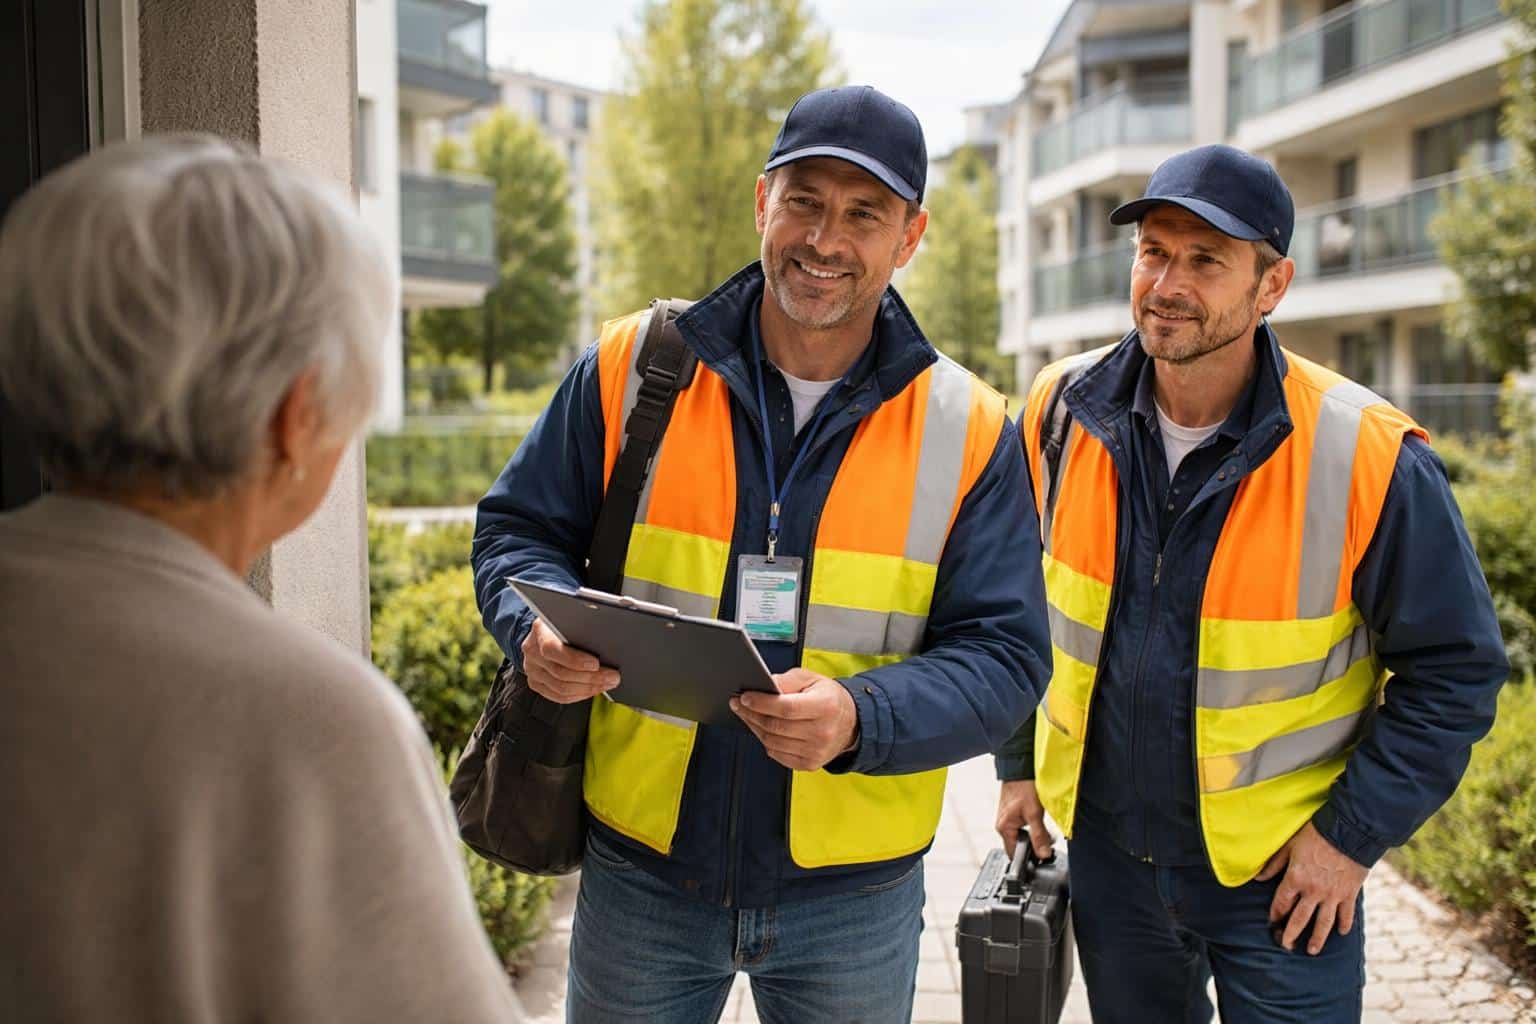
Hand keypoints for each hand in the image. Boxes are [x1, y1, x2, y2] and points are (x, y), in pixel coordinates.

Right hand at [520, 618, 617, 703]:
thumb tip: (605, 643)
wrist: (544, 632)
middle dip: (591, 677)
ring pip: (561, 688)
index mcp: (539, 631)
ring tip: (607, 683)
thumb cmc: (562, 625)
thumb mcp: (570, 619)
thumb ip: (582, 627)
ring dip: (589, 688)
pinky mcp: (536, 683)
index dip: (574, 659)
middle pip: (561, 672)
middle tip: (612, 676)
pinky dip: (579, 695)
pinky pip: (559, 696)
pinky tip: (593, 690)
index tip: (595, 663)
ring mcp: (532, 669)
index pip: (551, 648)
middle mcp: (532, 651)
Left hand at [730, 668, 857, 771]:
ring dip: (755, 728)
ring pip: (772, 742)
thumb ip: (788, 680)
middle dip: (751, 714)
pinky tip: (762, 730)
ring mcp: (816, 751)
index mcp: (825, 706)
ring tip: (748, 715)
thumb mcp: (813, 679)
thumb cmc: (829, 699)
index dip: (761, 703)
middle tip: (738, 704)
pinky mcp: (809, 764)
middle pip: (776, 726)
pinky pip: (777, 754)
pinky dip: (766, 742)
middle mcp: (822, 732)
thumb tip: (766, 685)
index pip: (786, 708)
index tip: (744, 697)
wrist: (850, 724)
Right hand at [996, 779, 1053, 859]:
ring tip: (1045, 830)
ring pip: (1022, 837)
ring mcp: (1007, 820)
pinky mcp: (1013, 815)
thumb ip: (1039, 836)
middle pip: (1019, 846)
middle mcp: (1003, 825)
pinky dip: (1033, 829)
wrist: (1021, 769)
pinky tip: (1040, 822)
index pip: (1014, 854)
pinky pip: (1023, 829)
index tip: (1044, 856)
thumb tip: (1043, 854)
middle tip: (1048, 840)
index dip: (1029, 858)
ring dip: (1035, 836)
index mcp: (1003, 828)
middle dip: (1035, 846)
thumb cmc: (1023, 787)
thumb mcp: (1035, 813)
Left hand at [1257, 821, 1369, 954]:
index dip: (1276, 913)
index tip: (1273, 921)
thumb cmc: (1315, 834)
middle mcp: (1313, 891)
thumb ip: (1274, 864)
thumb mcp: (1289, 846)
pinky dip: (1344, 924)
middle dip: (1292, 934)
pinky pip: (1346, 914)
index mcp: (1295, 879)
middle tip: (1287, 946)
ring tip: (1312, 950)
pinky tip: (1341, 932)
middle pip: (1300, 919)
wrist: (1348, 831)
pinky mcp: (1349, 894)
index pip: (1282, 903)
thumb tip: (1258, 878)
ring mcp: (1332, 895)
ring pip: (1323, 923)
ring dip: (1317, 938)